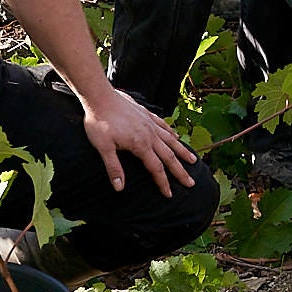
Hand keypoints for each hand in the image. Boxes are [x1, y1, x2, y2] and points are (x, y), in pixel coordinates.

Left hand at [78, 84, 196, 195]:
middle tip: (190, 183)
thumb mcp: (103, 147)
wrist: (100, 96)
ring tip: (192, 160)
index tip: (169, 194)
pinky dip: (171, 133)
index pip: (156, 168)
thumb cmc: (99, 122)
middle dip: (180, 171)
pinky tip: (176, 136)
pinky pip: (163, 125)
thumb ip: (113, 168)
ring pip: (171, 140)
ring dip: (182, 152)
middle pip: (169, 156)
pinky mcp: (146, 114)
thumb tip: (119, 188)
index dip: (163, 182)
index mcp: (140, 145)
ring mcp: (149, 123)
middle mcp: (150, 134)